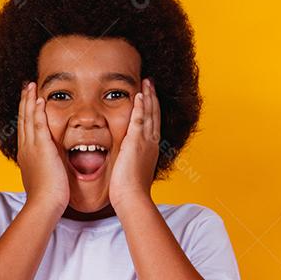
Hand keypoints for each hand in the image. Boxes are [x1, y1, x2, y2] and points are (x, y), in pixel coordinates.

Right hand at [16, 82, 69, 214]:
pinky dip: (37, 112)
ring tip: (31, 86)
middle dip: (25, 102)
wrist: (44, 204)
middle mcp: (26, 148)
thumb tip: (48, 165)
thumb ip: (44, 167)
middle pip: (23, 119)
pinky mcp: (42, 148)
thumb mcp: (42, 177)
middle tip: (26, 87)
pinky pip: (38, 125)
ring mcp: (32, 147)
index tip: (27, 102)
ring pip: (28, 118)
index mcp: (26, 155)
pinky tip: (39, 100)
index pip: (24, 129)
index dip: (25, 113)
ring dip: (29, 101)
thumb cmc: (46, 196)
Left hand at [109, 78, 160, 208]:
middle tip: (150, 82)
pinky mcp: (136, 143)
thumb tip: (125, 159)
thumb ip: (130, 160)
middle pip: (155, 114)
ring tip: (147, 82)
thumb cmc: (129, 190)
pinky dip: (141, 106)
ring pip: (150, 113)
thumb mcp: (132, 171)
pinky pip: (141, 120)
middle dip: (153, 97)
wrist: (132, 198)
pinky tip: (139, 94)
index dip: (152, 109)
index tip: (149, 97)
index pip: (152, 124)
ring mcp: (146, 142)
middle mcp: (152, 143)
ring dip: (148, 96)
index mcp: (150, 149)